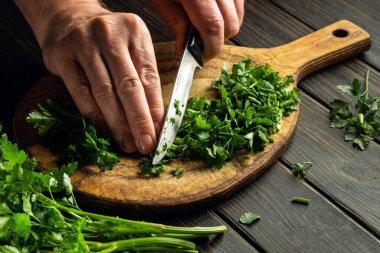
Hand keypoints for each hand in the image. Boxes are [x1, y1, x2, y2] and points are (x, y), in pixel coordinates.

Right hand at [32, 3, 164, 153]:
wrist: (69, 16)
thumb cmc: (108, 39)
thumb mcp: (132, 46)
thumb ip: (145, 77)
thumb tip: (156, 118)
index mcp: (135, 32)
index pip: (148, 77)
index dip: (155, 108)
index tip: (159, 132)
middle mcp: (109, 35)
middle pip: (128, 86)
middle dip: (139, 120)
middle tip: (145, 144)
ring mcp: (83, 44)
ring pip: (104, 92)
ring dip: (117, 123)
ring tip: (127, 143)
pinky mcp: (61, 57)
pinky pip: (81, 93)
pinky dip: (95, 116)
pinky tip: (106, 131)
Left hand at [150, 0, 243, 60]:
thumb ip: (175, 22)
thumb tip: (185, 48)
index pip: (213, 27)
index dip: (210, 48)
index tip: (201, 58)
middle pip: (231, 24)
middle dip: (217, 41)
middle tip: (200, 46)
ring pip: (238, 15)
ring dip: (224, 28)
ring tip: (203, 27)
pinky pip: (238, 3)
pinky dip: (228, 13)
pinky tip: (212, 12)